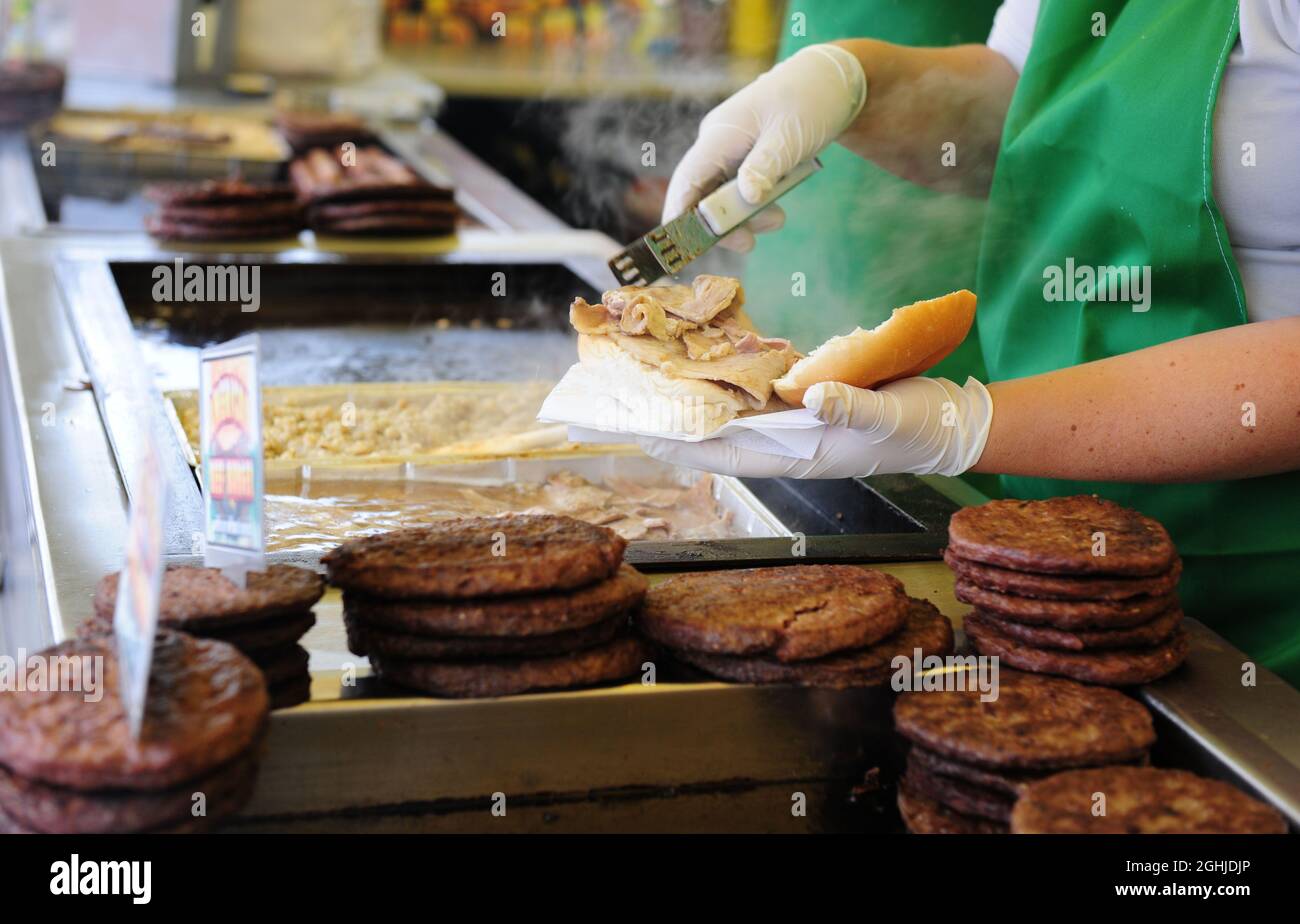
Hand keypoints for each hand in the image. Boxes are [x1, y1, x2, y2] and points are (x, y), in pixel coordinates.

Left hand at [637, 377, 993, 478]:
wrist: (952, 423)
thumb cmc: (920, 424)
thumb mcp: (889, 413)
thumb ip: (850, 405)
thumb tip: (809, 393)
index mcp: (800, 454)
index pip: (725, 453)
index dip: (681, 445)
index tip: (639, 435)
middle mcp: (788, 445)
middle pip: (717, 438)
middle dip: (674, 425)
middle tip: (627, 407)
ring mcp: (796, 428)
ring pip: (732, 418)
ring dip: (695, 404)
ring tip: (653, 386)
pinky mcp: (807, 408)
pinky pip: (758, 400)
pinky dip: (730, 386)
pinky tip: (705, 368)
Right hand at [663, 43, 866, 251]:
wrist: (834, 80)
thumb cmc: (810, 98)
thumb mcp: (790, 134)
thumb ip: (765, 166)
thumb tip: (746, 196)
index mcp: (720, 134)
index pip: (688, 179)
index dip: (679, 213)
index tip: (680, 245)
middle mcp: (718, 144)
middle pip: (702, 194)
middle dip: (721, 224)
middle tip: (747, 243)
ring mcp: (732, 152)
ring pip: (724, 197)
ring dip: (746, 217)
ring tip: (778, 220)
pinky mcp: (748, 159)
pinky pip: (741, 191)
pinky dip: (757, 206)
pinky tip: (776, 213)